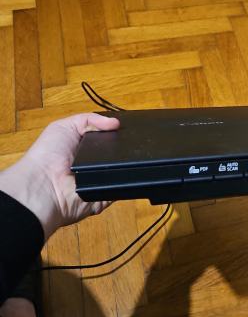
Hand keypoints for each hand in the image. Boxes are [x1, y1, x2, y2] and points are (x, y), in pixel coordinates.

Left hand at [0, 113, 119, 239]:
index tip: (128, 125)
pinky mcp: (104, 196)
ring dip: (126, 162)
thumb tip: (116, 122)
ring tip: (130, 153)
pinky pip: (121, 187)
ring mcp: (100, 181)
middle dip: (125, 146)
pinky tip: (127, 170)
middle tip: (134, 138)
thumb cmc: (48, 154)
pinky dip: (125, 180)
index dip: (116, 131)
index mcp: (84, 149)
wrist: (44, 186)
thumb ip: (89, 119)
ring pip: (122, 169)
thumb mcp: (64, 127)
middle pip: (117, 153)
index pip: (106, 138)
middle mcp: (93, 165)